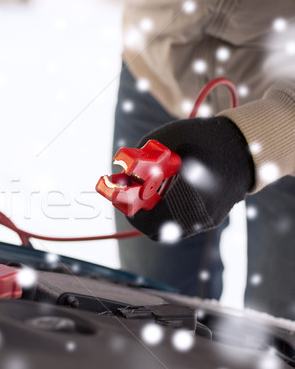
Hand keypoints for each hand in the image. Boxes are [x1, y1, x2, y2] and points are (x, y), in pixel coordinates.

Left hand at [126, 117, 253, 240]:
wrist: (245, 145)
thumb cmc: (203, 138)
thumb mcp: (164, 140)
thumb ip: (139, 160)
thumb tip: (122, 177)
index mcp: (187, 197)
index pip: (148, 223)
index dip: (130, 213)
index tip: (122, 199)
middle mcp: (199, 215)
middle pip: (157, 230)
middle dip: (141, 214)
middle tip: (133, 197)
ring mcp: (208, 220)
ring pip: (171, 228)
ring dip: (155, 213)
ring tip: (151, 191)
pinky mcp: (213, 218)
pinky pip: (185, 223)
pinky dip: (171, 211)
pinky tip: (169, 191)